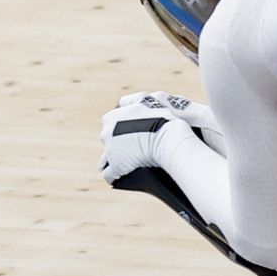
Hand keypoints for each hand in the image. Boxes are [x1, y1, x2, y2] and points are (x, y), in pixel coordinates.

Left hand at [97, 91, 216, 188]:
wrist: (170, 137)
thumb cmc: (169, 119)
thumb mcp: (157, 100)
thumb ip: (148, 101)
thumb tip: (150, 97)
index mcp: (115, 114)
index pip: (110, 121)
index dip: (121, 129)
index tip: (130, 135)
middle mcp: (108, 129)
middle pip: (107, 139)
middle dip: (117, 145)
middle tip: (133, 152)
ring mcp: (110, 148)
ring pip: (106, 158)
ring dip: (114, 161)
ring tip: (127, 167)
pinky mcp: (115, 166)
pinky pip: (109, 174)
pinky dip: (116, 176)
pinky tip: (124, 178)